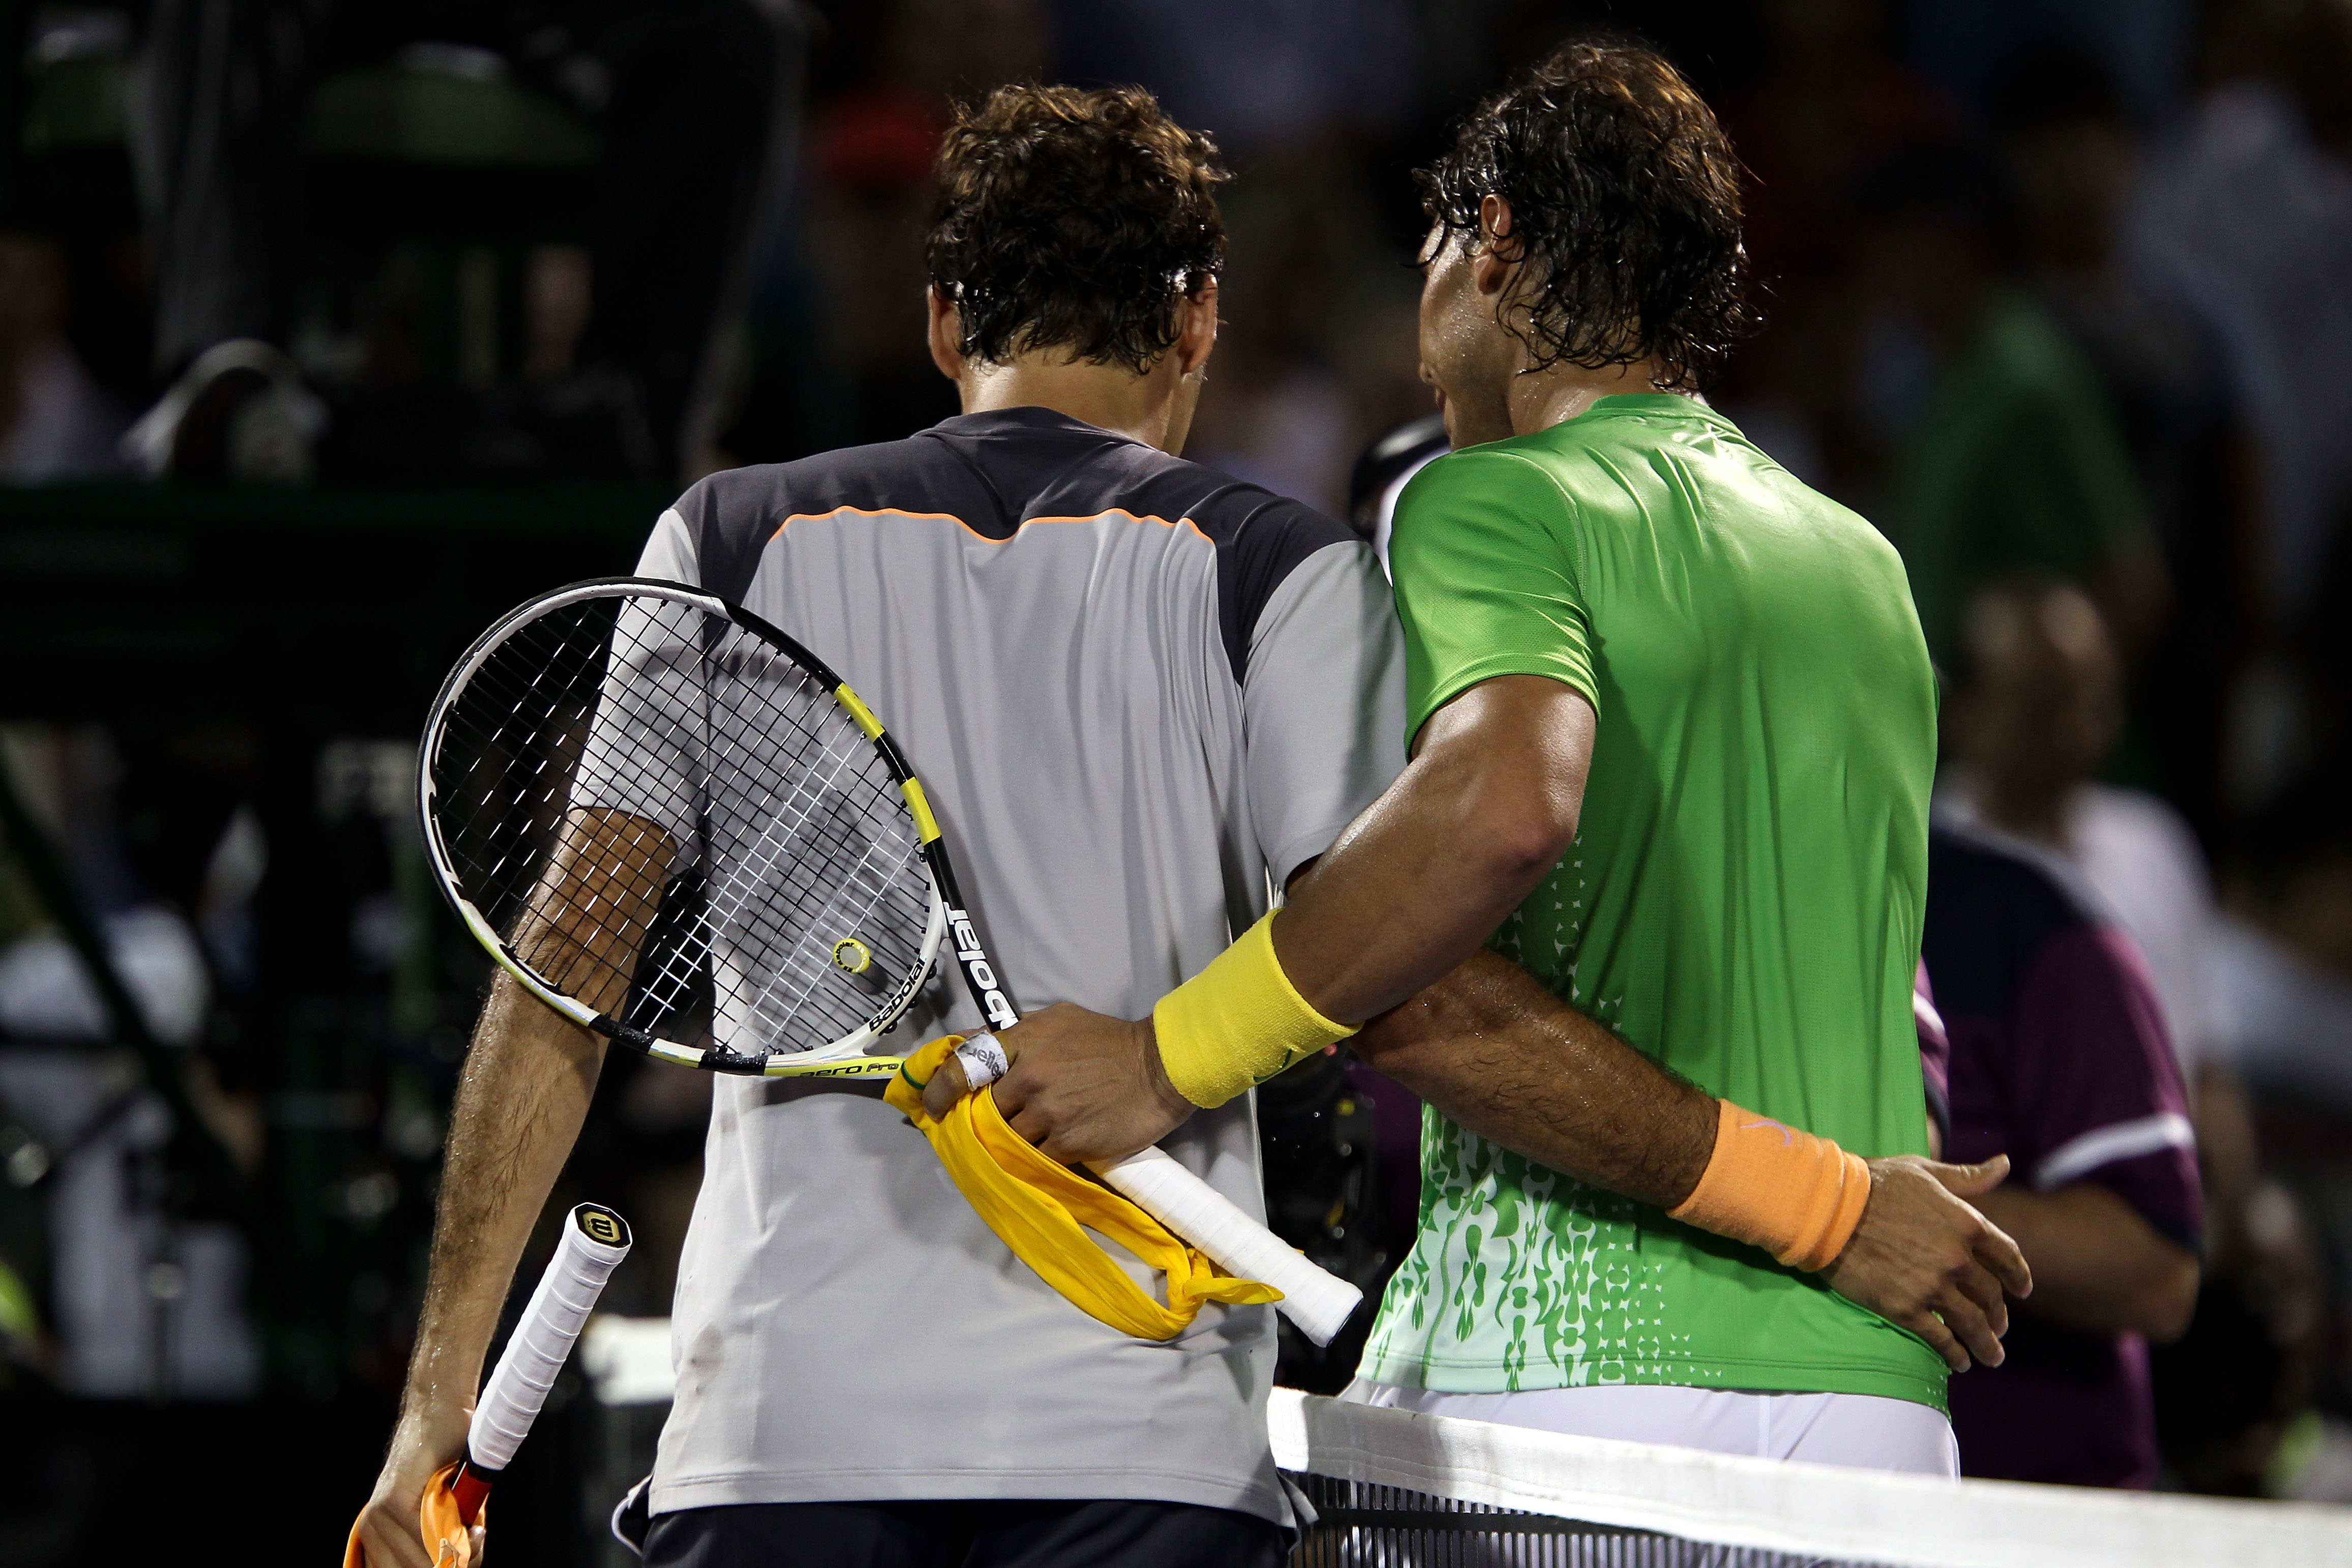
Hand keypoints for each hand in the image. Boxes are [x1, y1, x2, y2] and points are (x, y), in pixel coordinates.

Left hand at [352, 1404, 473, 1567]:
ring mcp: (380, 1515)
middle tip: (474, 1550)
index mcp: (376, 1532)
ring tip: (477, 1532)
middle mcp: (371, 1526)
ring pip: (420, 1562)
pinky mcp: (396, 1501)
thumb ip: (446, 1540)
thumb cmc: (449, 1457)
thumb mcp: (446, 1508)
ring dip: (457, 1554)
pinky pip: (428, 1540)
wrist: (441, 1410)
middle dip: (448, 1566)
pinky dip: (457, 1538)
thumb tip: (460, 1566)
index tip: (457, 1562)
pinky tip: (474, 1526)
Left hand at [918, 1002, 1193, 1162]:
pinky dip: (1038, 1159)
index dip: (940, 1091)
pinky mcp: (1068, 1143)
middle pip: (986, 1113)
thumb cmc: (1107, 1041)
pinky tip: (1049, 1152)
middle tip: (993, 1125)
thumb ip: (1013, 1033)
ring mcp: (1048, 1113)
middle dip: (986, 1121)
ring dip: (1014, 1143)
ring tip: (1030, 1139)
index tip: (932, 1107)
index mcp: (1022, 1042)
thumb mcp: (1056, 1019)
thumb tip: (969, 1043)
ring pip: (1009, 1140)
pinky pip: (1037, 1159)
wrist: (1160, 1067)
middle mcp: (1028, 1077)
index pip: (963, 1067)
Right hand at [1822, 1154, 2033, 1373]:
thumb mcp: (1924, 1172)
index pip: (2008, 1257)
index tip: (2022, 1291)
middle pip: (1991, 1296)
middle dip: (1999, 1315)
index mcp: (1967, 1224)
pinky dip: (1954, 1354)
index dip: (2019, 1277)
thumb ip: (1968, 1177)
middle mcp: (1957, 1259)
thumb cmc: (1875, 1183)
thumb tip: (2005, 1163)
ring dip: (1986, 1344)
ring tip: (1991, 1356)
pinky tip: (1960, 1362)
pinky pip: (1940, 1339)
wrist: (1829, 1209)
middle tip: (2000, 1327)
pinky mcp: (1906, 1308)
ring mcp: (1933, 1286)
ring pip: (1972, 1324)